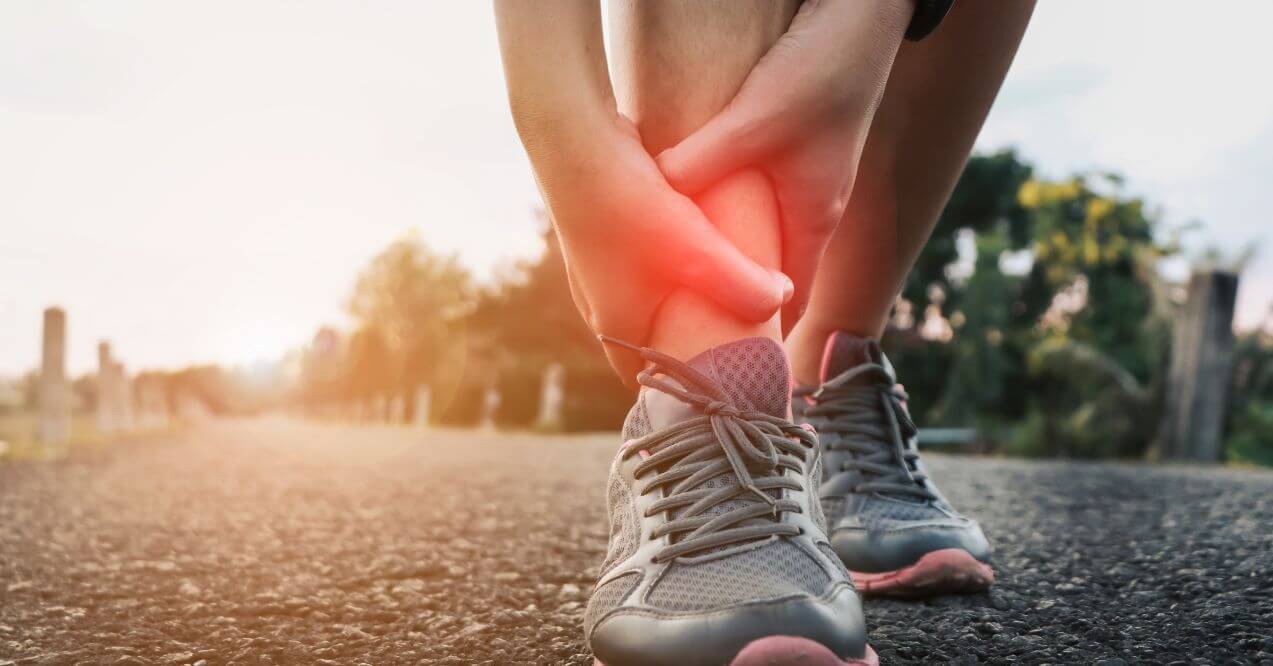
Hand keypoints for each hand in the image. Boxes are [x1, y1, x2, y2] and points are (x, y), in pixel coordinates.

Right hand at [526, 110, 791, 381]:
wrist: (572, 144)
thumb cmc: (631, 205)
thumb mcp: (697, 250)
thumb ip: (744, 284)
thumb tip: (782, 299)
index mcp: (616, 325)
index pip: (654, 379)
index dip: (689, 384)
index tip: (725, 379)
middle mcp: (599, 304)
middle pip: (652, 340)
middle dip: (691, 342)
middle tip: (736, 338)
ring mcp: (595, 270)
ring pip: (646, 300)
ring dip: (680, 301)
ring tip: (724, 292)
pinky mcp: (600, 235)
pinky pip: (641, 266)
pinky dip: (668, 267)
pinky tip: (698, 243)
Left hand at [655, 0, 910, 333]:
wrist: (863, 12)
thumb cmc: (826, 67)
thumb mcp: (761, 117)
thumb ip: (707, 160)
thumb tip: (654, 199)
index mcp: (816, 216)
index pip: (788, 305)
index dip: (754, 339)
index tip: (710, 362)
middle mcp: (811, 205)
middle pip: (765, 275)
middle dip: (725, 302)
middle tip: (668, 323)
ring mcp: (800, 177)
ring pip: (753, 237)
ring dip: (718, 255)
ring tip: (665, 276)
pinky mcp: (786, 147)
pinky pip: (746, 199)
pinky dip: (718, 213)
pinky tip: (679, 208)